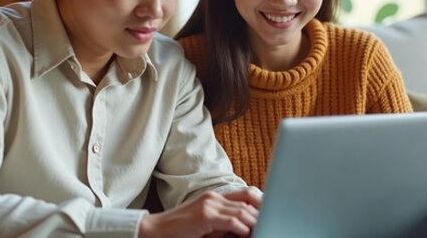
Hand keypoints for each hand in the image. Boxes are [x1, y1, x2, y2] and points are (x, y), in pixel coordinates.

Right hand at [138, 189, 260, 237]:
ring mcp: (209, 205)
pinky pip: (232, 221)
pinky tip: (246, 234)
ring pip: (243, 210)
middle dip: (263, 214)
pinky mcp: (204, 216)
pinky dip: (242, 228)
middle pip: (249, 200)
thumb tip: (247, 229)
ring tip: (263, 230)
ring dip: (255, 223)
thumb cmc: (179, 232)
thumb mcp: (207, 226)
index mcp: (215, 198)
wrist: (153, 231)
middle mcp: (213, 197)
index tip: (272, 214)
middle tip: (272, 223)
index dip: (263, 202)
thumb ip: (225, 224)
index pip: (247, 193)